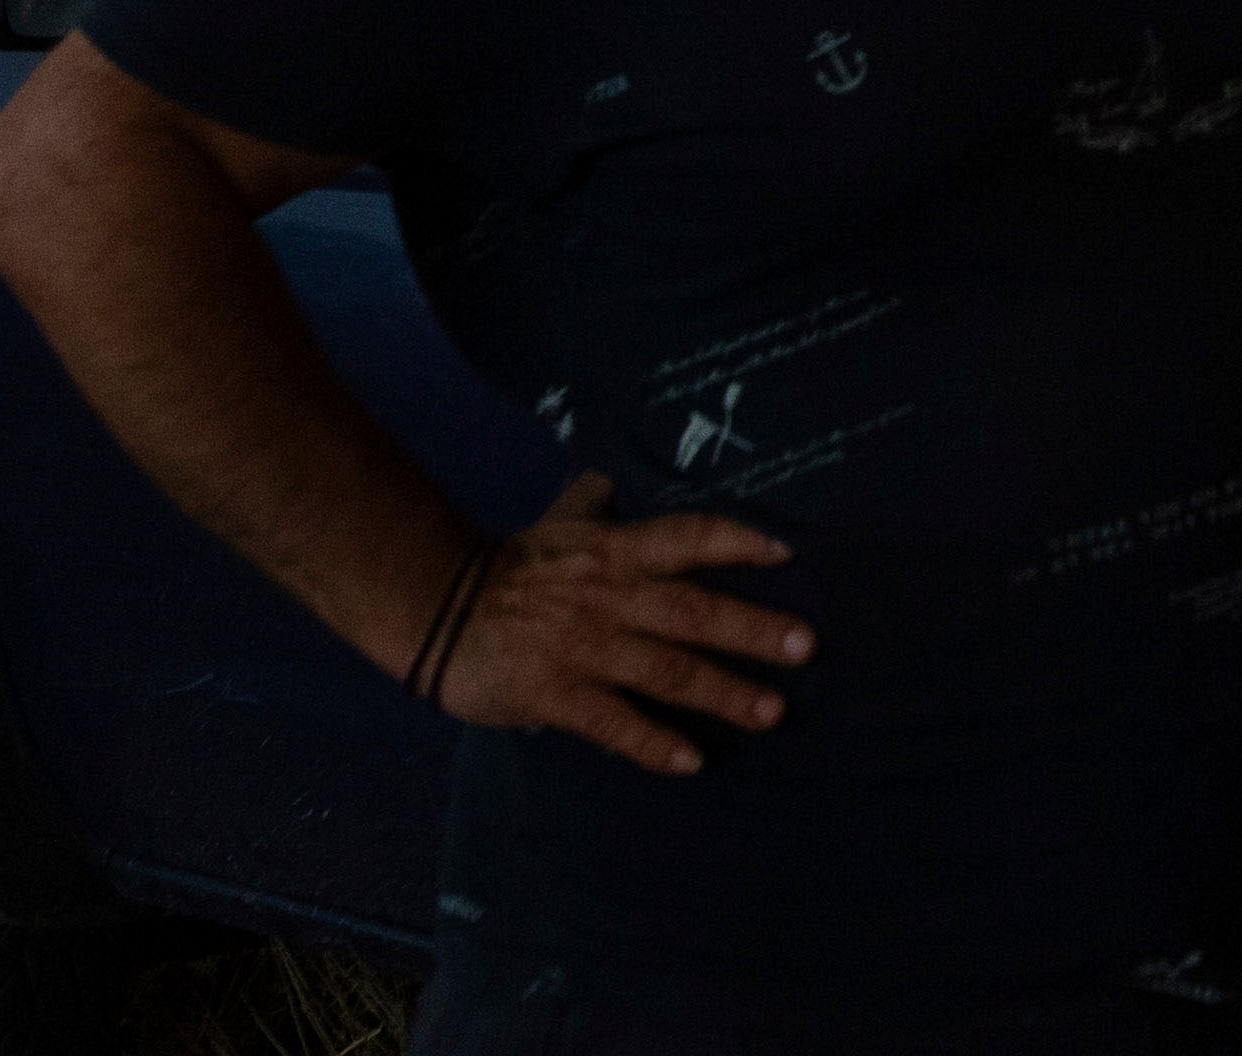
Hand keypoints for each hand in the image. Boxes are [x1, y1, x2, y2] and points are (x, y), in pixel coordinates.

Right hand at [431, 471, 816, 775]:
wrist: (435, 610)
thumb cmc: (512, 568)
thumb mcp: (559, 525)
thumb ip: (594, 505)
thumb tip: (613, 480)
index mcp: (614, 551)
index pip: (686, 537)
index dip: (735, 541)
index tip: (785, 552)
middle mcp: (607, 596)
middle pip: (691, 609)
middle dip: (751, 629)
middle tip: (805, 647)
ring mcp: (582, 646)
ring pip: (664, 669)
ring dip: (721, 691)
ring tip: (769, 711)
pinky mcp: (553, 693)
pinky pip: (612, 722)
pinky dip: (653, 743)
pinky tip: (693, 761)